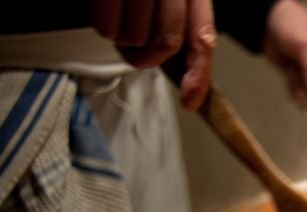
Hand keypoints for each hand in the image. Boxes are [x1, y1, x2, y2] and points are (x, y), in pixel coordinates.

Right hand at [90, 0, 215, 110]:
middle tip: (134, 50)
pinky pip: (108, 26)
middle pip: (168, 42)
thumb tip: (185, 71)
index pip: (203, 36)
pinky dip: (104, 27)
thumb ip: (176, 25)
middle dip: (149, 56)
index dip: (200, 74)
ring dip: (123, 38)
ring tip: (119, 19)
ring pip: (136, 37)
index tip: (191, 101)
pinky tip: (104, 14)